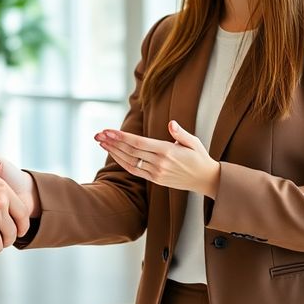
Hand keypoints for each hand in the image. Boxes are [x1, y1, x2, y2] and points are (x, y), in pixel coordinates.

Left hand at [96, 120, 221, 198]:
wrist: (205, 180)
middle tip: (98, 134)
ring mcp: (156, 173)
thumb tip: (171, 123)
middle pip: (130, 151)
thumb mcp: (193, 142)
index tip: (108, 130)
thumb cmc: (199, 157)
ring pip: (129, 161)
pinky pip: (134, 170)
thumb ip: (180, 133)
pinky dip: (122, 162)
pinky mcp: (155, 180)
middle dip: (112, 142)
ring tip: (101, 141)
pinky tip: (113, 153)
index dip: (122, 137)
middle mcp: (159, 163)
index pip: (139, 143)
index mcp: (168, 151)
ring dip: (114, 151)